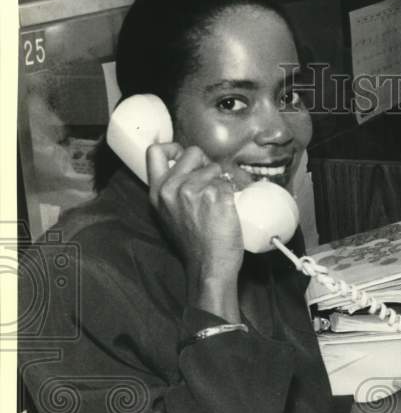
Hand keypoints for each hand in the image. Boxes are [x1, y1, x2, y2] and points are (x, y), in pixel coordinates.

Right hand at [147, 143, 242, 321]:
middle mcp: (173, 188)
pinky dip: (234, 192)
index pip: (155, 152)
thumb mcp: (169, 215)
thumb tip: (188, 173)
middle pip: (192, 152)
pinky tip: (230, 207)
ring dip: (222, 179)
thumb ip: (172, 194)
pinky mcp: (217, 196)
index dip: (173, 147)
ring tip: (220, 201)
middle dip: (206, 161)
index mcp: (158, 192)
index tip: (184, 155)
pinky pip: (230, 182)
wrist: (209, 266)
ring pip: (215, 168)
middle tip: (212, 179)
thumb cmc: (194, 245)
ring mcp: (195, 191)